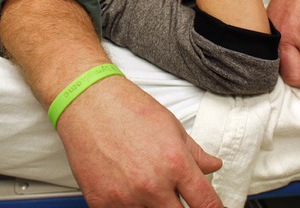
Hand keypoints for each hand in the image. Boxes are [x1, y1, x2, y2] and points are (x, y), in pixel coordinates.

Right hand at [57, 74, 224, 207]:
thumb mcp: (171, 126)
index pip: (206, 203)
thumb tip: (212, 166)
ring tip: (148, 188)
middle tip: (176, 198)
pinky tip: (128, 192)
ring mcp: (126, 197)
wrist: (87, 101)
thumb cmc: (126, 108)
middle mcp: (152, 184)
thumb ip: (195, 153)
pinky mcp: (101, 203)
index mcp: (175, 163)